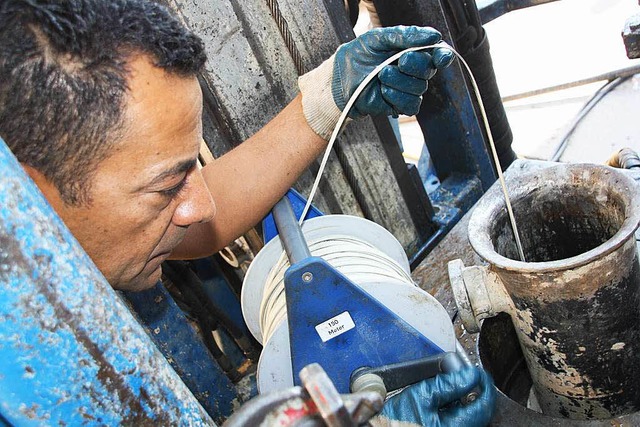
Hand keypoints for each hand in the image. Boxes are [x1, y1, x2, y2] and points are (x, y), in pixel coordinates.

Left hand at [333, 25, 452, 118]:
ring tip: (381, 75)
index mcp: (413, 52)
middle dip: (413, 64)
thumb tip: (434, 36)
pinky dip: (397, 96)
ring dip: (399, 80)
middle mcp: (414, 71)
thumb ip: (405, 35)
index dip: (443, 55)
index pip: (437, 54)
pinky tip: (383, 91)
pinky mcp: (400, 106)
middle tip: (397, 61)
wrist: (341, 79)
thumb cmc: (359, 56)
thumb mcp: (379, 38)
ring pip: (419, 88)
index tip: (440, 56)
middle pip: (429, 70)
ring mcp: (408, 89)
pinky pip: (411, 104)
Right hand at [371, 367, 496, 426]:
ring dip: (463, 398)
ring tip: (452, 386)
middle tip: (466, 375)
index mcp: (456, 426)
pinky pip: (456, 418)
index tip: (478, 372)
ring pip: (468, 414)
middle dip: (473, 390)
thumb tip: (469, 374)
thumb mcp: (422, 395)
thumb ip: (448, 384)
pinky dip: (454, 406)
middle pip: (478, 410)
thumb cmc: (395, 420)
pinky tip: (443, 399)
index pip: (484, 404)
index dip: (483, 383)